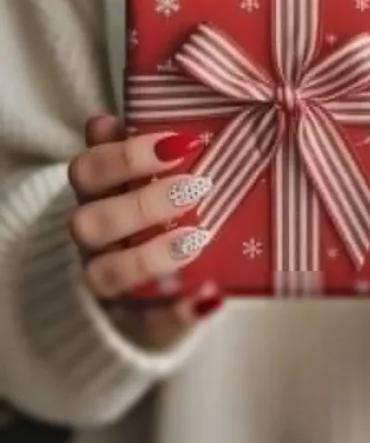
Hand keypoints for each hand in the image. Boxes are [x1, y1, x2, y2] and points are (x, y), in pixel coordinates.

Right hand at [68, 115, 223, 343]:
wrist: (153, 290)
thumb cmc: (157, 216)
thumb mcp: (151, 179)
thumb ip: (143, 149)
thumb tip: (126, 120)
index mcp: (96, 197)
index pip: (87, 172)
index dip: (124, 156)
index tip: (178, 142)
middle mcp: (93, 240)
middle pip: (89, 221)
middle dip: (142, 203)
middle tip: (196, 187)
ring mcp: (107, 283)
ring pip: (104, 274)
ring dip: (151, 255)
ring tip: (198, 238)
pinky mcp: (134, 321)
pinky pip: (147, 322)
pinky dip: (178, 311)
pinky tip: (209, 296)